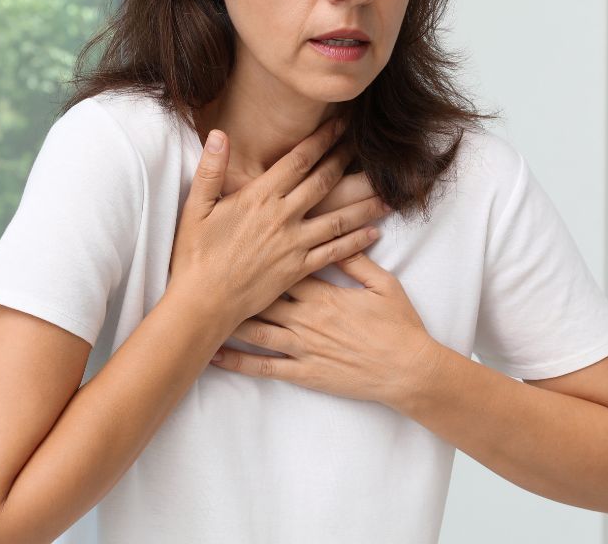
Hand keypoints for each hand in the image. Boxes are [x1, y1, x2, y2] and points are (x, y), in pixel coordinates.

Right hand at [166, 117, 393, 326]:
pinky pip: (335, 253)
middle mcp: (282, 217)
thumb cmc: (195, 255)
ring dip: (364, 204)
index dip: (322, 140)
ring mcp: (294, 244)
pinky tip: (374, 233)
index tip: (341, 125)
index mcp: (259, 197)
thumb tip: (219, 134)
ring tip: (387, 192)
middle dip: (346, 161)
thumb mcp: (196, 208)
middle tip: (367, 146)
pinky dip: (357, 242)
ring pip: (338, 218)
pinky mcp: (299, 270)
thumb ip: (211, 170)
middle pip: (324, 182)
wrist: (203, 302)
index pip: (298, 160)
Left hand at [208, 249, 442, 408]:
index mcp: (324, 293)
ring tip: (199, 309)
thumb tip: (341, 234)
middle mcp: (306, 317)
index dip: (259, 253)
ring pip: (255, 329)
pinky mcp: (303, 372)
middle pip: (260, 295)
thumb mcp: (383, 285)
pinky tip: (215, 356)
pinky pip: (264, 367)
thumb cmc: (399, 326)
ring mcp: (302, 347)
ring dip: (226, 319)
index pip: (282, 266)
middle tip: (206, 271)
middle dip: (234, 283)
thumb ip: (357, 261)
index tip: (237, 239)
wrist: (408, 370)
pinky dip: (237, 361)